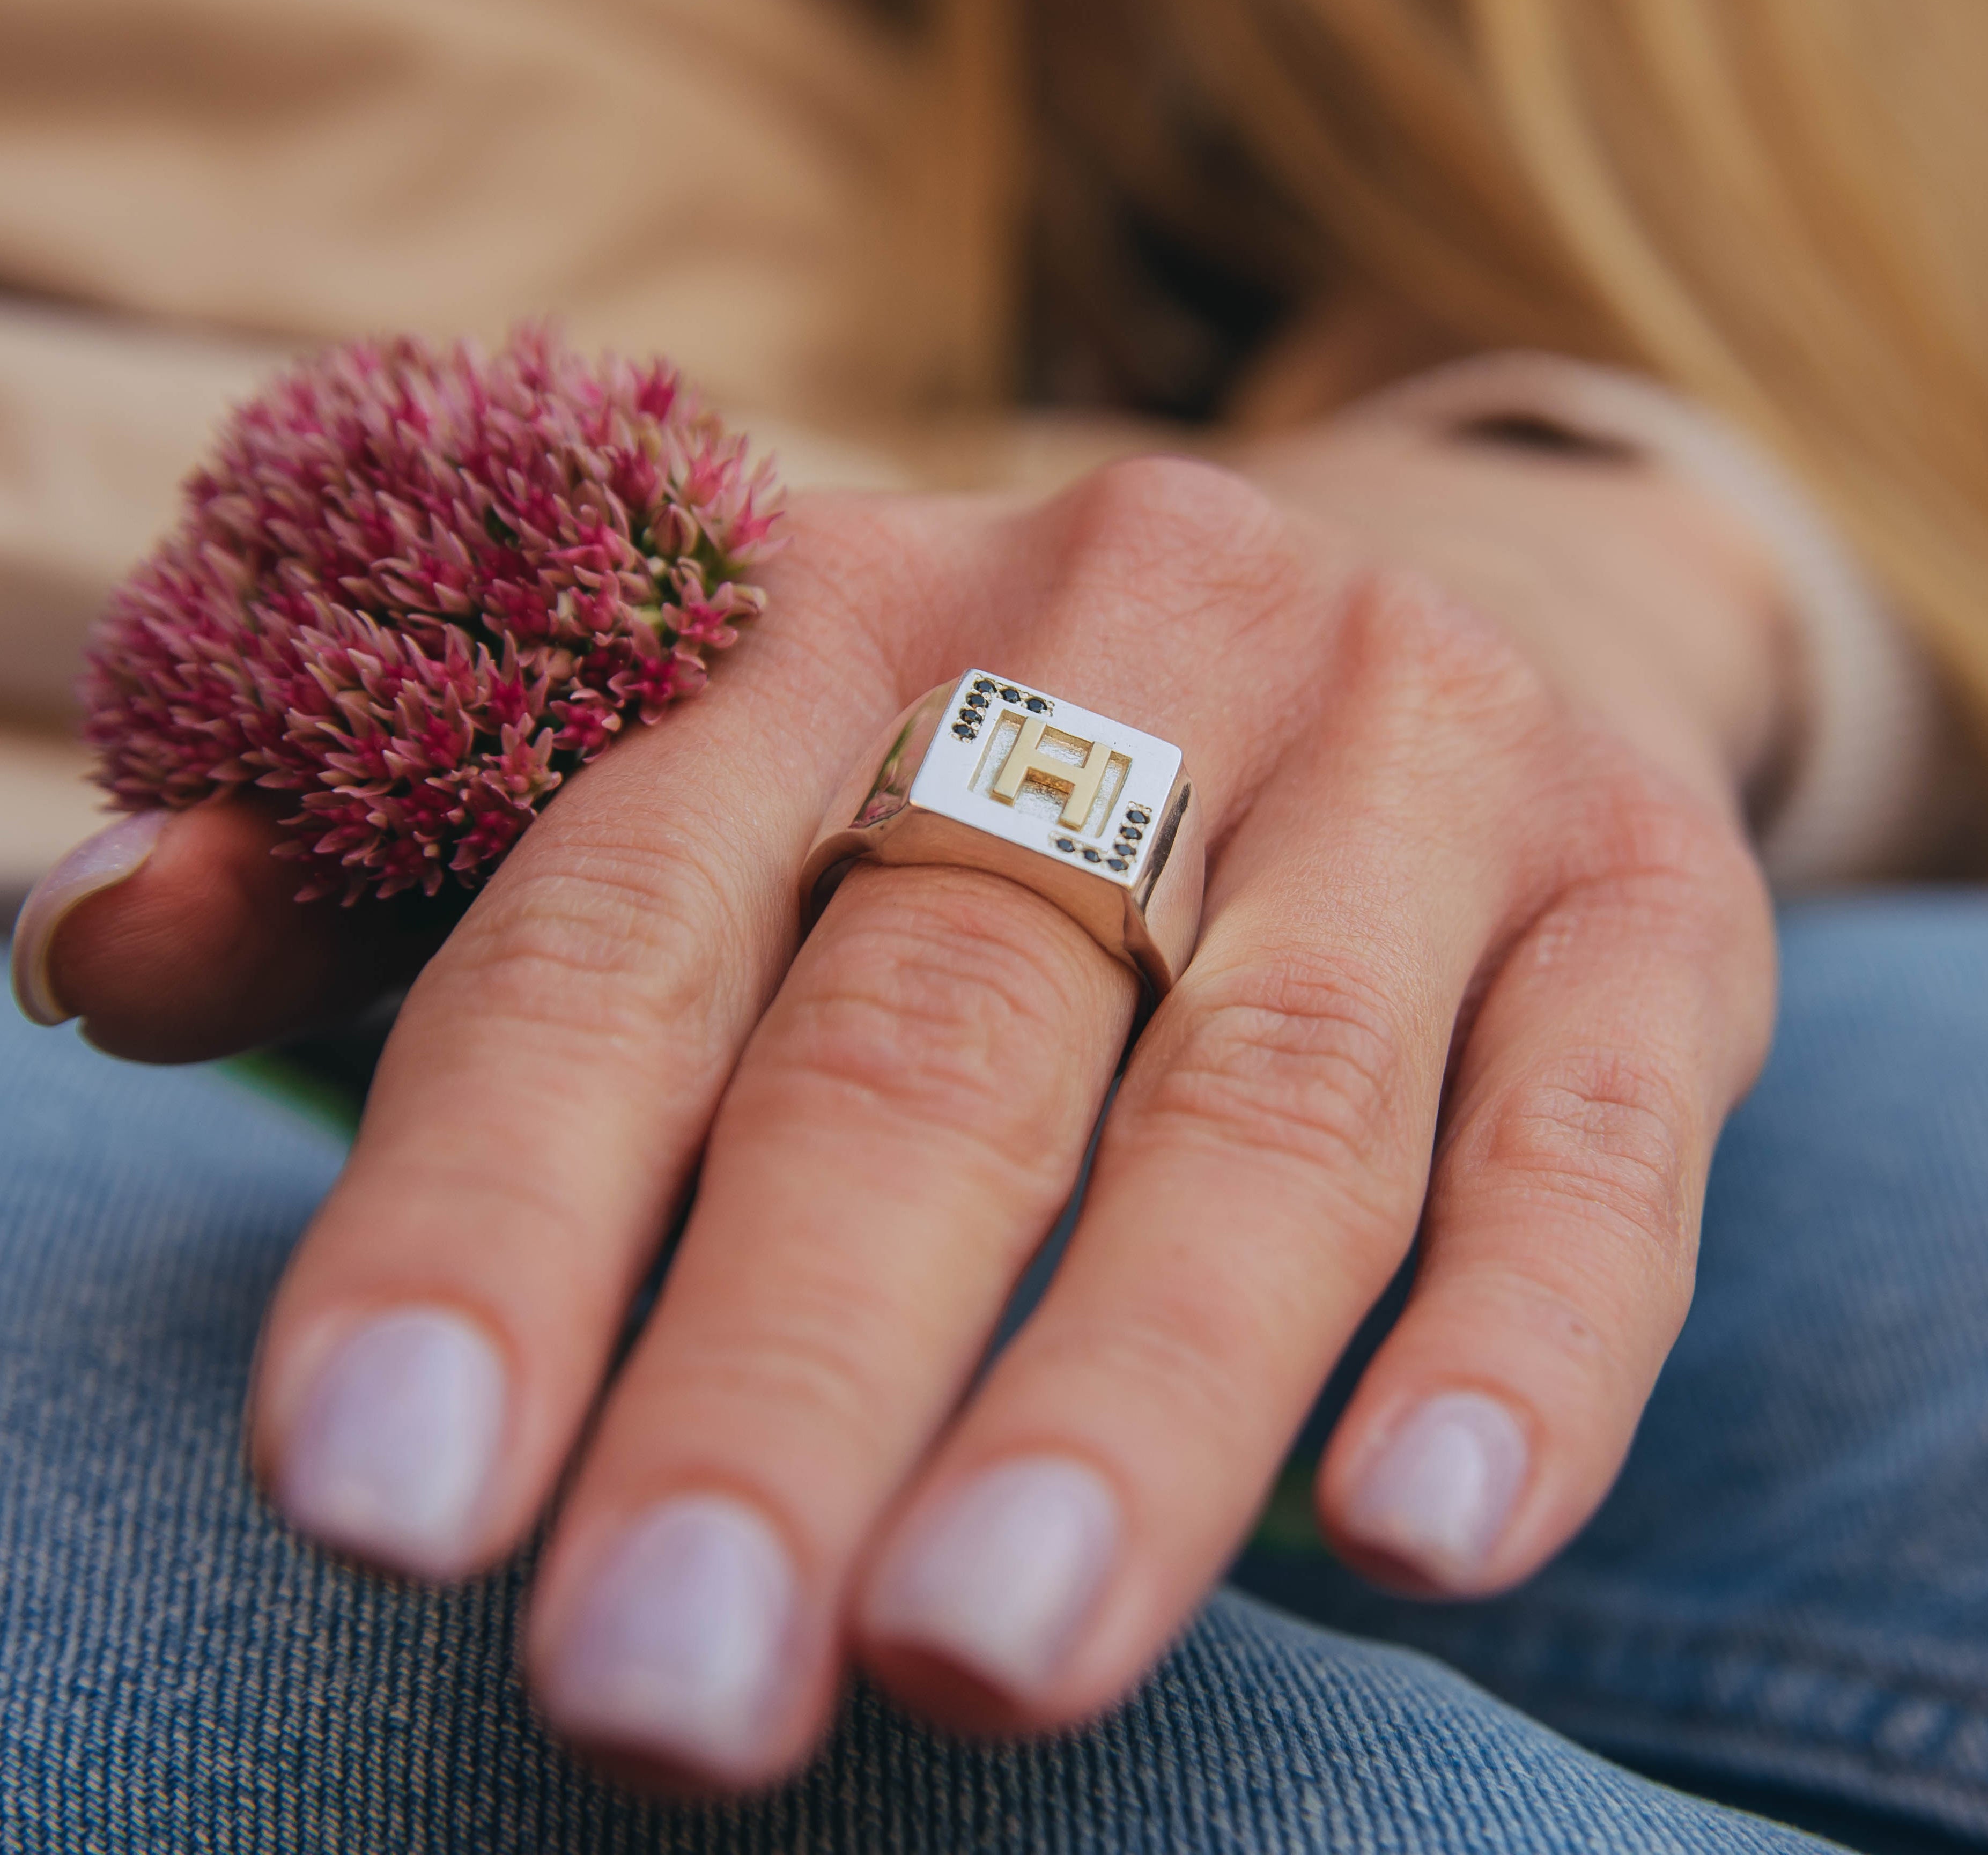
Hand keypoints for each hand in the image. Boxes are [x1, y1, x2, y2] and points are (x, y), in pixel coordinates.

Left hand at [23, 442, 1783, 1789]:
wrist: (1431, 592)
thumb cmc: (1011, 745)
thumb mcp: (727, 759)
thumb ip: (419, 870)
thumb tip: (96, 943)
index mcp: (851, 616)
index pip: (634, 914)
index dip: (497, 1199)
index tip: (379, 1485)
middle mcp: (1140, 641)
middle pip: (939, 1029)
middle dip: (787, 1367)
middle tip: (655, 1687)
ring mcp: (1420, 762)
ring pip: (1268, 1094)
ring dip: (1127, 1389)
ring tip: (981, 1650)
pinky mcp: (1639, 888)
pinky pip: (1591, 1123)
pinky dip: (1522, 1334)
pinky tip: (1427, 1537)